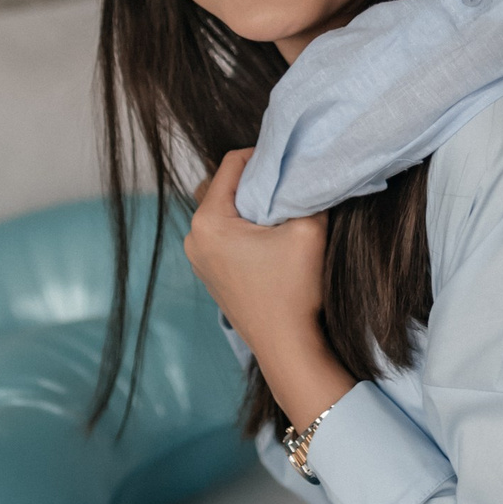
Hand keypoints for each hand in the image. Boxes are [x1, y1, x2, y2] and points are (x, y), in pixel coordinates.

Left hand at [184, 151, 354, 434]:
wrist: (288, 347)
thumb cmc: (295, 290)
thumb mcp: (309, 229)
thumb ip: (306, 191)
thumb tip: (307, 171)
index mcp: (208, 221)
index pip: (230, 164)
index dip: (262, 156)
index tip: (289, 164)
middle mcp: (193, 238)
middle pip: (222, 186)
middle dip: (254, 182)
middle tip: (286, 187)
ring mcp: (198, 259)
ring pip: (223, 211)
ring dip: (249, 206)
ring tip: (281, 214)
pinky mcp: (210, 275)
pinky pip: (223, 235)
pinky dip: (244, 229)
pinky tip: (272, 240)